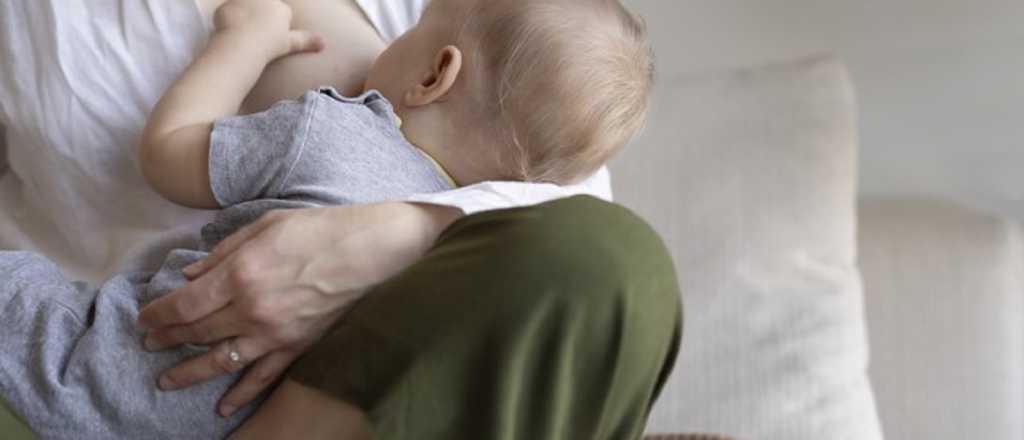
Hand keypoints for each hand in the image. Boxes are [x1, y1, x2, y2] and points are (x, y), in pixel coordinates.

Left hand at [137, 202, 461, 416]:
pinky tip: (222, 406)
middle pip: (197, 332)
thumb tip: (193, 275)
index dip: (159, 314)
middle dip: (167, 339)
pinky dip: (242, 394)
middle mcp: (252, 309)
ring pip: (221, 360)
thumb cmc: (319, 229)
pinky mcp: (298, 346)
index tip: (144, 318)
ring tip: (166, 380)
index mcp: (241, 274)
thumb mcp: (266, 226)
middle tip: (149, 344)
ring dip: (189, 372)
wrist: (370, 250)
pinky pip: (264, 377)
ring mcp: (275, 332)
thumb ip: (224, 252)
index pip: (185, 304)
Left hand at [213, 0, 323, 61]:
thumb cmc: (269, 45)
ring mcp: (244, 1)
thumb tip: (324, 43)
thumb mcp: (291, 44)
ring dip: (243, 15)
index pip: (280, 11)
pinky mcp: (226, 6)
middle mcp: (263, 0)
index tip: (271, 34)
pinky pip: (226, 11)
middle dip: (259, 14)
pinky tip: (228, 33)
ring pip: (244, 5)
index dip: (275, 21)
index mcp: (280, 8)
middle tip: (256, 31)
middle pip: (262, 5)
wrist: (244, 44)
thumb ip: (306, 40)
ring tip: (242, 31)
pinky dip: (226, 20)